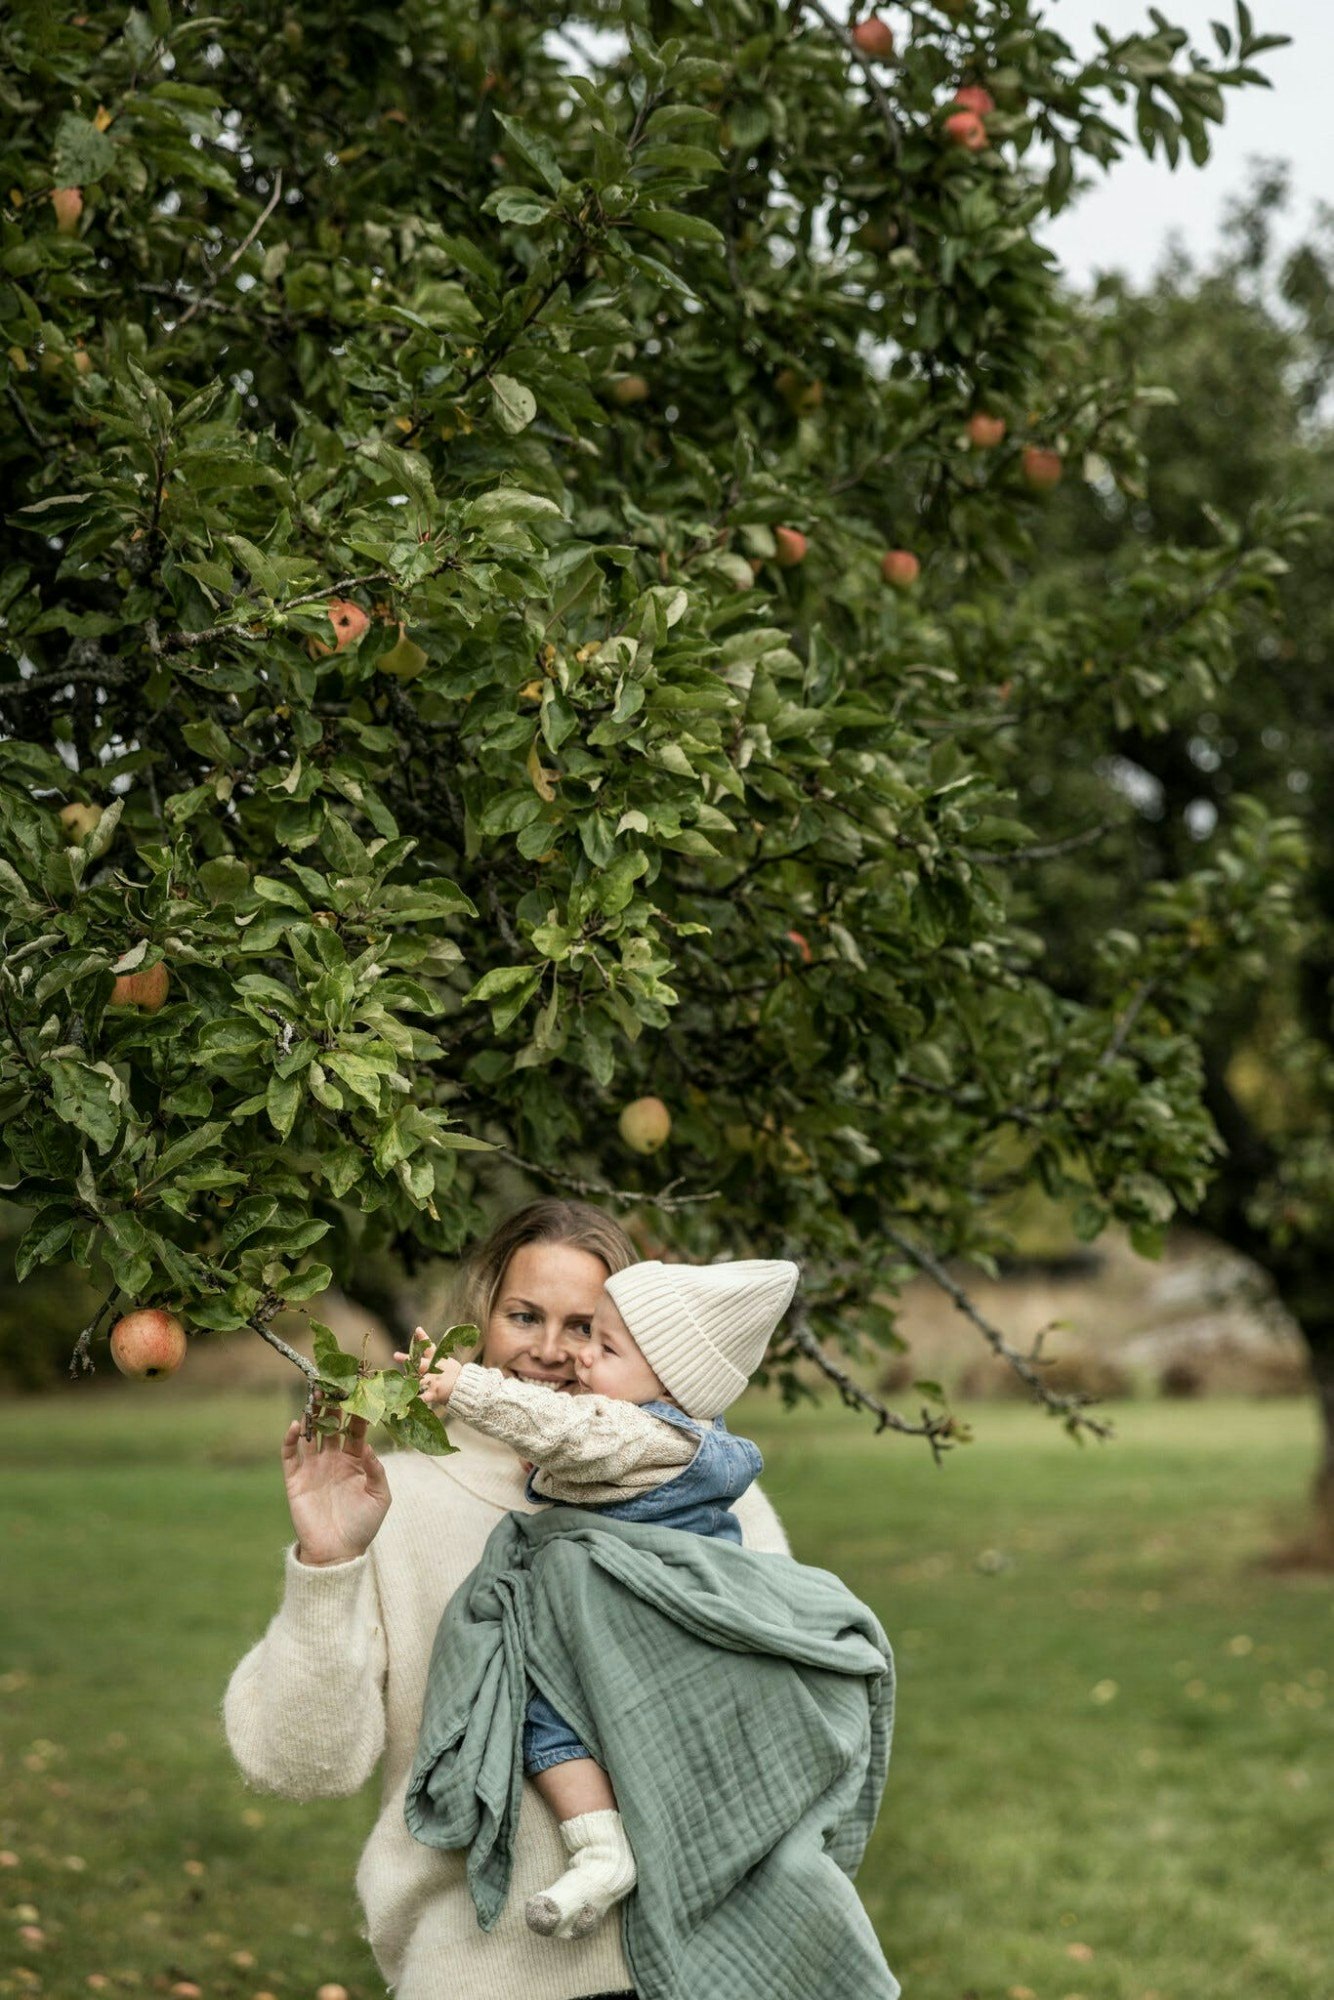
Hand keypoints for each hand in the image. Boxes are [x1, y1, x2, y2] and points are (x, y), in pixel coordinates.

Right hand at [282, 1387, 391, 1566]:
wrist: (337, 1553)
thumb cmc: (363, 1525)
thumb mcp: (380, 1497)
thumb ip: (377, 1470)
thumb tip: (369, 1447)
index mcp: (356, 1459)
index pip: (356, 1428)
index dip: (358, 1410)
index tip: (361, 1389)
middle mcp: (334, 1458)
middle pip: (332, 1424)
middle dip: (333, 1404)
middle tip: (335, 1380)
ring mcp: (313, 1467)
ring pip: (311, 1433)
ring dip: (312, 1414)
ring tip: (315, 1392)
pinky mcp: (295, 1478)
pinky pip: (290, 1454)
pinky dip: (291, 1438)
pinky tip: (297, 1424)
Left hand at [393, 1327, 463, 1409]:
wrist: (467, 1387)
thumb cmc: (455, 1374)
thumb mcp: (447, 1362)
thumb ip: (437, 1355)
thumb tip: (428, 1343)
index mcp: (438, 1360)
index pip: (430, 1347)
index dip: (423, 1338)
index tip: (418, 1329)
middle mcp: (435, 1368)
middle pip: (420, 1363)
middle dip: (407, 1359)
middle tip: (396, 1355)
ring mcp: (434, 1380)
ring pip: (420, 1379)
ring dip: (410, 1380)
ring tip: (401, 1380)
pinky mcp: (435, 1392)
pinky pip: (425, 1396)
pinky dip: (419, 1399)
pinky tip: (411, 1400)